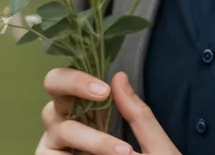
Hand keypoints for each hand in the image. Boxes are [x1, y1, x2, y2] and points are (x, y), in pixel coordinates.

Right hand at [36, 67, 180, 154]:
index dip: (80, 76)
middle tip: (101, 92)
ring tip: (122, 153)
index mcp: (97, 116)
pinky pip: (50, 154)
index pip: (76, 83)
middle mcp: (74, 128)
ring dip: (90, 137)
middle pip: (54, 92)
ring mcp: (62, 149)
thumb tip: (119, 76)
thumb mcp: (157, 148)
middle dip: (72, 84)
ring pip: (57, 127)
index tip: (106, 88)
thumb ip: (138, 115)